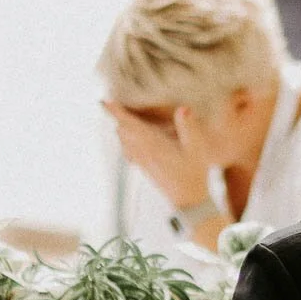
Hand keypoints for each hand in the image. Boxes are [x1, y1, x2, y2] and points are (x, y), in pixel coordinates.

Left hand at [102, 100, 219, 209]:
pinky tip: (129, 138)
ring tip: (122, 116)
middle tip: (113, 103)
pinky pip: (128, 151)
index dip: (116, 112)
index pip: (129, 124)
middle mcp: (143, 152)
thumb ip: (189, 128)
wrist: (189, 199)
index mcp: (152, 145)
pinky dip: (125, 140)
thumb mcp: (196, 149)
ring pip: (123, 141)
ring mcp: (142, 161)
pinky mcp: (145, 168)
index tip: (104, 100)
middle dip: (117, 116)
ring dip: (121, 127)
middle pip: (123, 131)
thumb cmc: (193, 173)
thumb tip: (183, 108)